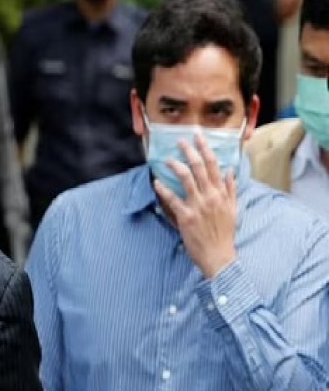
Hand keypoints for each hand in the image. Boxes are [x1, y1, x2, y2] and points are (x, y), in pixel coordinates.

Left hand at [153, 133, 237, 278]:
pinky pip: (173, 199)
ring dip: (176, 166)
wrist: (219, 255)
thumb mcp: (233, 209)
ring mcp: (198, 206)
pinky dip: (164, 189)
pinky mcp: (186, 217)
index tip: (198, 135)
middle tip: (180, 140)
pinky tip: (156, 182)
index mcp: (221, 192)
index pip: (214, 164)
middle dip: (189, 151)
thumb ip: (230, 189)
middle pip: (199, 167)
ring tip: (167, 159)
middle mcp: (210, 196)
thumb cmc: (224, 233)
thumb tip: (230, 170)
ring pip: (186, 179)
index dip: (205, 148)